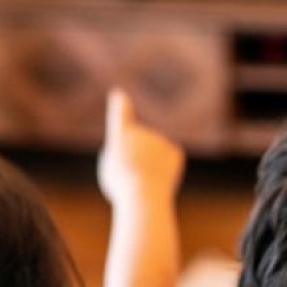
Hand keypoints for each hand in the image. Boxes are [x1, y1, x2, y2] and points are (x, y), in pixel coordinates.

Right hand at [98, 89, 185, 206]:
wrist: (143, 192)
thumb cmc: (122, 185)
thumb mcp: (112, 171)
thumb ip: (124, 157)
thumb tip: (140, 154)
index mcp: (122, 134)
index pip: (121, 114)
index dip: (120, 105)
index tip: (119, 94)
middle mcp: (142, 131)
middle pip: (138, 149)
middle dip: (136, 163)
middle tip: (131, 178)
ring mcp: (160, 139)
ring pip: (153, 157)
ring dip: (149, 170)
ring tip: (144, 181)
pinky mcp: (174, 151)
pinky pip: (167, 162)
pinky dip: (164, 172)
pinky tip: (160, 178)